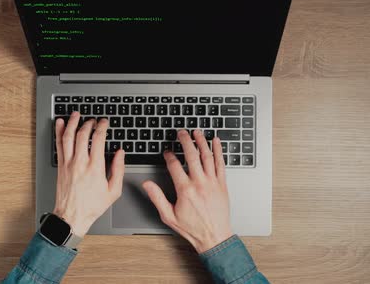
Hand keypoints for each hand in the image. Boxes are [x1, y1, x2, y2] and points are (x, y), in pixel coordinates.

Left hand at [54, 112, 124, 236]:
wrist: (72, 216)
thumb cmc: (92, 206)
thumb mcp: (113, 191)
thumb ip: (118, 169)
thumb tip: (120, 153)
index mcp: (95, 168)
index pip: (98, 139)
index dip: (102, 127)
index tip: (104, 122)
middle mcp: (80, 163)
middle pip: (83, 135)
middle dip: (89, 123)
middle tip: (93, 119)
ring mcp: (68, 164)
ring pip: (68, 137)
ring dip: (72, 123)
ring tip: (76, 114)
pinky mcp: (60, 166)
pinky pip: (58, 145)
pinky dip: (58, 132)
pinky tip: (60, 123)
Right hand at [142, 129, 232, 252]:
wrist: (214, 237)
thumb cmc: (193, 228)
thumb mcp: (169, 216)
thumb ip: (157, 197)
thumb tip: (147, 185)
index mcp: (185, 190)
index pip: (174, 166)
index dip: (169, 156)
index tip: (167, 152)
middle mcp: (199, 183)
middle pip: (191, 155)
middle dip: (186, 141)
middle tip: (182, 132)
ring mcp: (212, 182)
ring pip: (207, 157)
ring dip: (201, 142)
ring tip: (197, 132)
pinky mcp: (222, 184)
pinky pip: (221, 164)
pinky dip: (218, 151)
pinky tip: (216, 142)